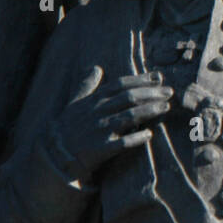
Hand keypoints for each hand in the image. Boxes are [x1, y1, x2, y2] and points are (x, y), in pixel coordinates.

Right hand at [50, 67, 171, 179]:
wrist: (53, 154)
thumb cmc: (68, 127)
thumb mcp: (74, 104)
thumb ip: (87, 86)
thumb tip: (96, 68)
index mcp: (93, 101)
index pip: (120, 85)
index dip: (140, 80)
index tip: (158, 77)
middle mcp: (97, 113)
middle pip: (128, 98)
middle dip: (151, 93)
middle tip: (169, 92)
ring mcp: (99, 131)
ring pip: (129, 117)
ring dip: (149, 111)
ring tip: (166, 107)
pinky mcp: (101, 149)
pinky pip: (122, 143)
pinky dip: (136, 138)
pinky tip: (149, 134)